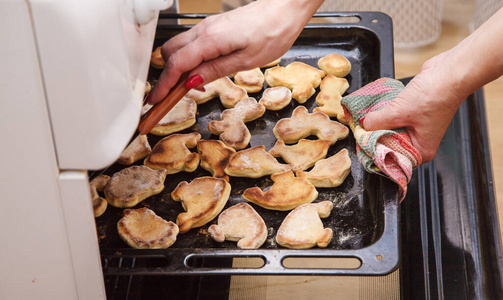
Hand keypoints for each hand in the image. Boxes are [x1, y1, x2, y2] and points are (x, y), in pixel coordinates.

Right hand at [148, 0, 323, 104]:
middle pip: (169, 53)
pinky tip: (203, 71)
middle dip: (168, 76)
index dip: (164, 85)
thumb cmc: (273, 31)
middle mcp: (204, 31)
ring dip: (179, 67)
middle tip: (175, 96)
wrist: (285, 8)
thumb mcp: (246, 61)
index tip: (155, 101)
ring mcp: (207, 27)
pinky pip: (192, 44)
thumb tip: (191, 82)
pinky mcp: (214, 27)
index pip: (177, 65)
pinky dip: (190, 59)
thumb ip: (215, 71)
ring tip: (194, 86)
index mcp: (210, 40)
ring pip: (179, 47)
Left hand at [361, 51, 466, 162]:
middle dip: (374, 135)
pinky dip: (385, 113)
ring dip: (378, 123)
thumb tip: (362, 125)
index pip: (391, 157)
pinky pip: (394, 117)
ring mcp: (417, 127)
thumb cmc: (434, 96)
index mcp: (421, 151)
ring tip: (363, 119)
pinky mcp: (413, 113)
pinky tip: (373, 109)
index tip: (360, 142)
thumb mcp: (398, 112)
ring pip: (390, 129)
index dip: (374, 150)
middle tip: (358, 128)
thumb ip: (376, 122)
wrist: (449, 72)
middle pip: (389, 144)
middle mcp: (419, 142)